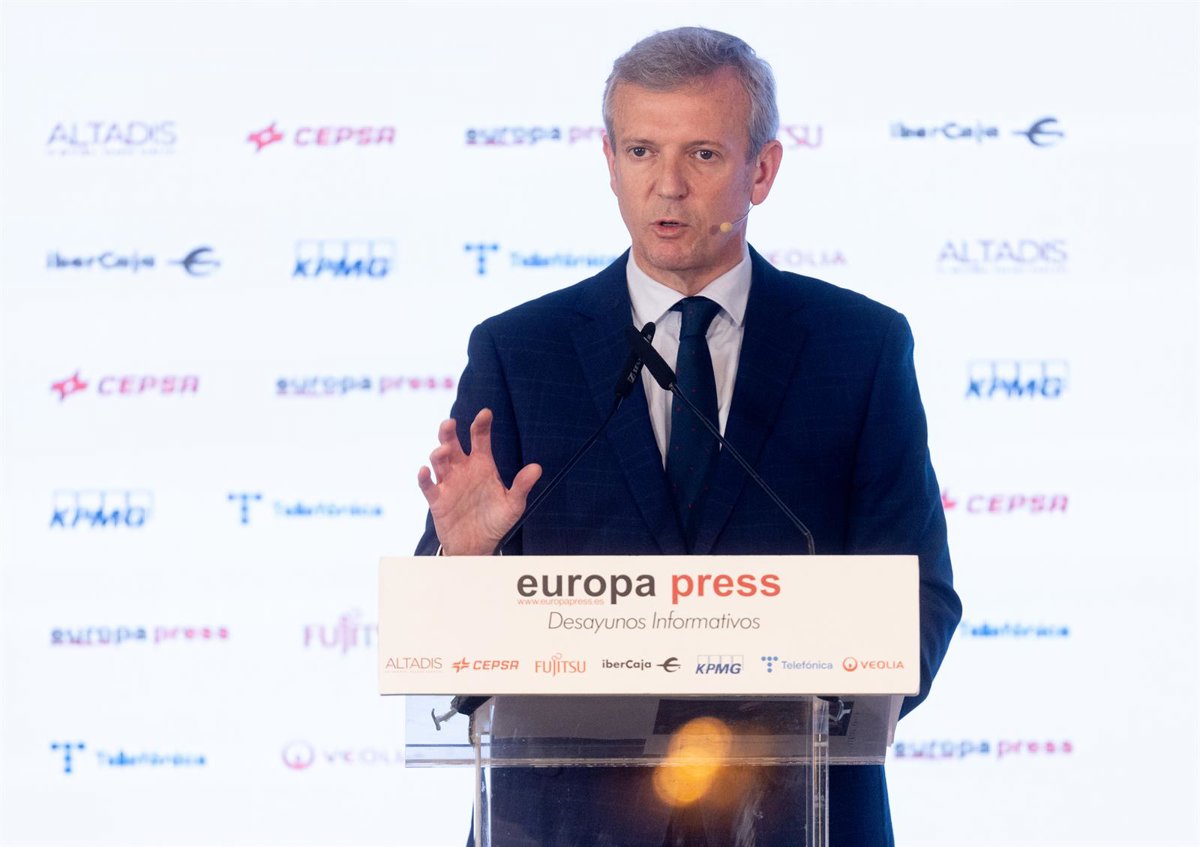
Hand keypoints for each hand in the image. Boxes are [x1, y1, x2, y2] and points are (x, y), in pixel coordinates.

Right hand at [417, 409, 541, 555]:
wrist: (478, 546)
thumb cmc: (495, 521)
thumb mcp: (513, 505)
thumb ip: (522, 486)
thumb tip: (537, 468)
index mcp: (482, 464)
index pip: (480, 438)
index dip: (481, 424)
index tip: (485, 413)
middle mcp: (463, 469)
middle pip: (453, 443)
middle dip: (449, 432)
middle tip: (451, 422)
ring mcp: (448, 482)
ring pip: (439, 461)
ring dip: (439, 453)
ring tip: (444, 450)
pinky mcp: (437, 499)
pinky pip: (427, 485)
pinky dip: (424, 477)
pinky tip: (425, 470)